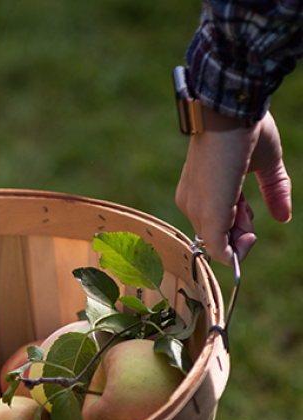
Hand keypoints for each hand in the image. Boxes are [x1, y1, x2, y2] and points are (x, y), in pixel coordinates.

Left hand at [175, 110, 291, 263]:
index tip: (251, 212)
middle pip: (217, 239)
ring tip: (247, 209)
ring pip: (218, 246)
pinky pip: (217, 249)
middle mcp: (192, 203)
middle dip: (241, 234)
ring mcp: (196, 209)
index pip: (215, 226)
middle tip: (251, 212)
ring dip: (242, 237)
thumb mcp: (266, 164)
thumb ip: (274, 191)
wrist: (232, 110)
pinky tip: (248, 235)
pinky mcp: (208, 213)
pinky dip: (235, 251)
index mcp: (200, 191)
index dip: (238, 227)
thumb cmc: (246, 129)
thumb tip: (284, 217)